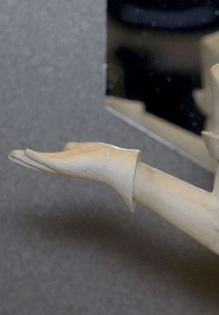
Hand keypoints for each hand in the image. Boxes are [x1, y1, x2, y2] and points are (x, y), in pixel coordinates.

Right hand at [9, 142, 139, 208]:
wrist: (113, 163)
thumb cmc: (101, 157)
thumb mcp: (83, 149)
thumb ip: (73, 148)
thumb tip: (67, 146)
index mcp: (65, 163)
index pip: (45, 161)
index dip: (32, 158)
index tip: (20, 154)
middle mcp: (62, 167)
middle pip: (38, 164)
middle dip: (24, 160)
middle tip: (10, 155)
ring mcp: (63, 167)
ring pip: (40, 163)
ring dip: (26, 159)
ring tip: (12, 154)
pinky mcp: (65, 164)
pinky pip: (48, 160)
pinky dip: (36, 156)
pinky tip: (26, 151)